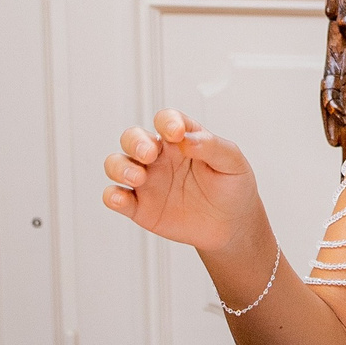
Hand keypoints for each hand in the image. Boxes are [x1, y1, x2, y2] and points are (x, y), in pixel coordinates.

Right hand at [101, 109, 261, 253]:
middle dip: (135, 142)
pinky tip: (121, 198)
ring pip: (117, 164)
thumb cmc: (233, 187)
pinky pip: (115, 197)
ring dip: (120, 167)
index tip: (175, 133)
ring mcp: (147, 181)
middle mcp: (159, 157)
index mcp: (181, 140)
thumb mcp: (232, 162)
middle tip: (149, 154)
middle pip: (133, 138)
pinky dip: (112, 196)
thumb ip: (211, 146)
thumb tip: (186, 139)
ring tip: (138, 177)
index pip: (166, 120)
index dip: (167, 121)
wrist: (232, 225)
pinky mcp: (140, 207)